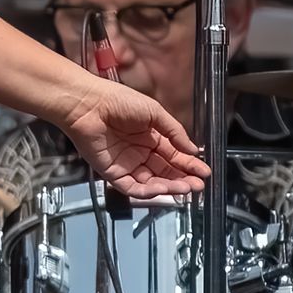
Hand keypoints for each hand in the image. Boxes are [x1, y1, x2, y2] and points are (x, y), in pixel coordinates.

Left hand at [56, 79, 208, 200]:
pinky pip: (131, 187)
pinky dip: (147, 190)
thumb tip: (193, 149)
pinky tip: (162, 188)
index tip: (204, 172)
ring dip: (169, 187)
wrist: (88, 104)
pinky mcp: (112, 173)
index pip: (174, 156)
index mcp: (151, 137)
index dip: (189, 165)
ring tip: (185, 188)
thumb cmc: (118, 101)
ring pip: (151, 183)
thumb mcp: (154, 113)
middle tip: (198, 186)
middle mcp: (140, 153)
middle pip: (165, 172)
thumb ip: (174, 132)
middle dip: (183, 180)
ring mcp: (126, 164)